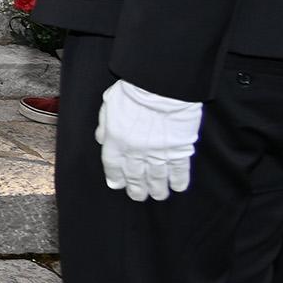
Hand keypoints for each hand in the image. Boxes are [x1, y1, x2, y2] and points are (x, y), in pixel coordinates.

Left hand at [98, 80, 202, 200]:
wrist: (162, 86)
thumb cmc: (134, 91)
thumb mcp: (109, 104)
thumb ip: (104, 125)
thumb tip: (101, 139)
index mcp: (116, 140)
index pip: (112, 165)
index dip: (115, 177)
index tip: (118, 185)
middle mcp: (136, 150)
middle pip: (135, 175)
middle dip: (136, 188)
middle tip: (138, 196)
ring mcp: (159, 151)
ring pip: (157, 177)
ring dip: (157, 189)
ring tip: (158, 195)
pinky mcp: (180, 149)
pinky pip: (179, 170)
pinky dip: (179, 180)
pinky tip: (178, 187)